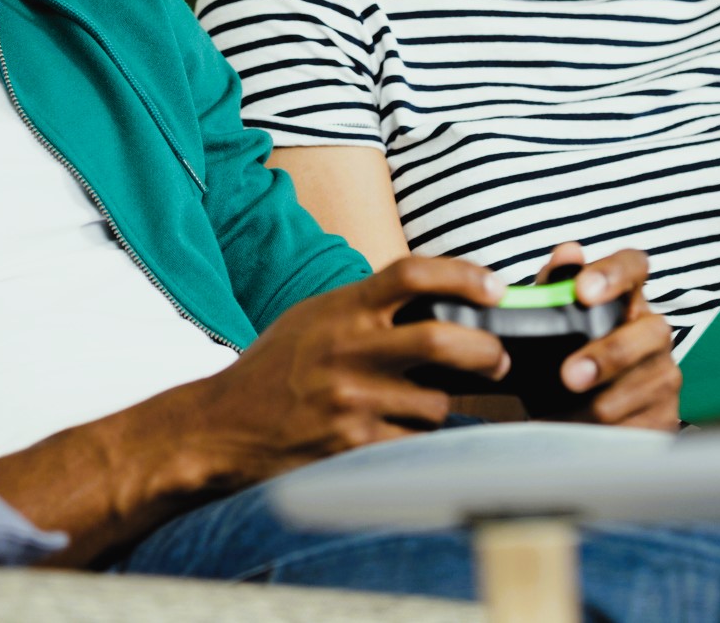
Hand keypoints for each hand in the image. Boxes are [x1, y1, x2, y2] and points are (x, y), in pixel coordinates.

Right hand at [185, 256, 510, 487]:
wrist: (221, 427)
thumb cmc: (275, 368)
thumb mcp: (315, 317)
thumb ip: (368, 305)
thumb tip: (441, 300)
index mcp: (341, 309)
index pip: (412, 274)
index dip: (464, 275)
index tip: (495, 287)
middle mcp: (348, 350)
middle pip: (442, 340)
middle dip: (486, 352)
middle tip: (498, 358)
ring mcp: (351, 401)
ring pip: (436, 402)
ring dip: (441, 404)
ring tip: (418, 404)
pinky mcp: (352, 446)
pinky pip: (414, 441)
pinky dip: (416, 437)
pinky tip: (395, 431)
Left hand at [535, 242, 680, 429]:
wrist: (571, 418)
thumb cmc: (564, 357)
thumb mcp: (551, 324)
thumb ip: (554, 286)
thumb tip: (568, 253)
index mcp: (626, 299)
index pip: (634, 267)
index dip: (613, 273)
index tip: (582, 290)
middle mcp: (653, 332)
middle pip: (651, 332)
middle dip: (609, 354)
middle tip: (569, 376)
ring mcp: (665, 375)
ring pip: (644, 385)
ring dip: (599, 403)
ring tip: (563, 414)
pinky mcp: (666, 417)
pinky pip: (642, 424)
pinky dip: (606, 432)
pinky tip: (580, 433)